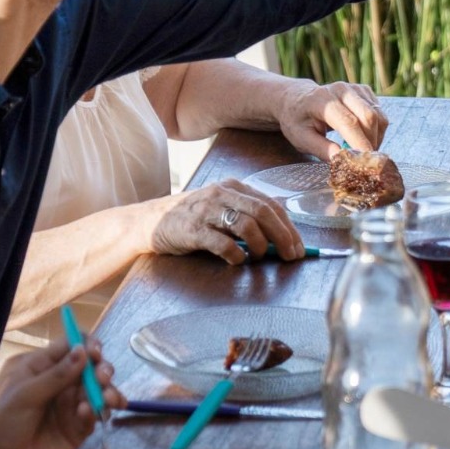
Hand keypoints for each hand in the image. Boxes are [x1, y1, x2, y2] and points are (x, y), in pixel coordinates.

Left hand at [0, 343, 100, 448]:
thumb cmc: (2, 424)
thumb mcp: (25, 396)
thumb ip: (56, 375)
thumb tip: (84, 349)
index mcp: (41, 368)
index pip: (70, 347)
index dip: (86, 345)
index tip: (96, 352)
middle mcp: (59, 384)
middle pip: (90, 368)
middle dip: (102, 369)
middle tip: (103, 377)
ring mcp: (69, 407)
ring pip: (98, 391)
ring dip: (108, 391)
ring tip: (109, 399)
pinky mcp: (77, 429)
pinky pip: (93, 416)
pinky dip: (95, 412)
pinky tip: (86, 414)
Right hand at [147, 178, 302, 266]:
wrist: (150, 221)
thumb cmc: (192, 216)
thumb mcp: (221, 205)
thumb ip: (247, 212)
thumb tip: (282, 228)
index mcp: (234, 187)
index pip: (271, 204)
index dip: (289, 227)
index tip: (299, 247)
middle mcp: (222, 194)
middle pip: (263, 212)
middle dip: (282, 237)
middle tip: (290, 256)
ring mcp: (207, 210)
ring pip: (246, 225)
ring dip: (260, 245)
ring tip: (259, 257)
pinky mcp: (193, 230)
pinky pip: (222, 243)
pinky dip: (236, 255)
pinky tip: (238, 261)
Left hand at [275, 79, 383, 158]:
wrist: (296, 99)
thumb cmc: (297, 120)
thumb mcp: (301, 138)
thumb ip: (322, 149)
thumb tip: (343, 161)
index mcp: (322, 100)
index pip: (349, 122)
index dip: (360, 143)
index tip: (365, 163)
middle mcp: (341, 90)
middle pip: (369, 117)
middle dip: (370, 142)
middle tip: (363, 161)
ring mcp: (355, 88)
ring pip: (378, 116)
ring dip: (375, 138)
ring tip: (361, 150)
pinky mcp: (364, 92)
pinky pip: (380, 114)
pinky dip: (376, 130)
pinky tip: (363, 138)